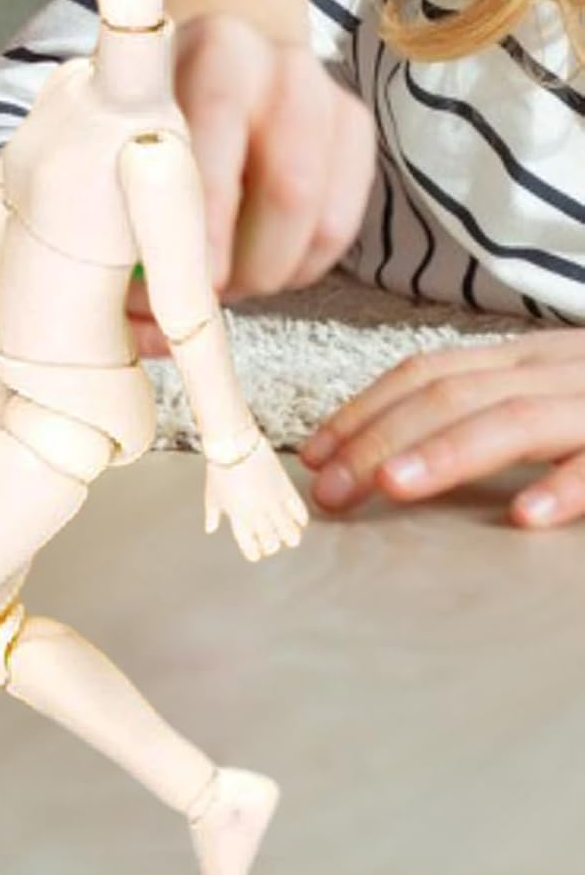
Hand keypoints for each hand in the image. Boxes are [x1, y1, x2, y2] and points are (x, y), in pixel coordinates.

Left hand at [126, 15, 374, 355]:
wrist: (220, 42)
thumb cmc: (150, 101)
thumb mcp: (116, 117)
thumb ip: (114, 192)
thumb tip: (133, 310)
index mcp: (211, 50)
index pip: (217, 131)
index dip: (207, 216)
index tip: (192, 281)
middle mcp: (279, 67)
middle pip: (289, 188)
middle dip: (245, 267)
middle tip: (203, 298)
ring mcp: (326, 97)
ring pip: (319, 219)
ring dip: (270, 273)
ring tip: (226, 286)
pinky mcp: (354, 130)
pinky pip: (338, 226)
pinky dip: (300, 266)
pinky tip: (260, 267)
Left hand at [204, 436, 308, 561]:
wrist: (235, 445)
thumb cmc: (220, 468)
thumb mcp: (212, 495)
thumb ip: (213, 514)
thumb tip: (210, 528)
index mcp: (237, 518)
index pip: (250, 547)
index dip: (254, 553)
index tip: (256, 552)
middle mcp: (257, 515)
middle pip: (272, 543)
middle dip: (273, 545)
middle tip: (273, 542)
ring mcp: (273, 504)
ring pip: (290, 533)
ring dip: (290, 537)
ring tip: (289, 535)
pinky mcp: (286, 490)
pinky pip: (300, 513)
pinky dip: (301, 520)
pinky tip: (298, 521)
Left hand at [300, 332, 584, 528]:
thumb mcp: (552, 392)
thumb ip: (486, 412)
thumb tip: (393, 457)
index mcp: (527, 360)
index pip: (427, 374)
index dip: (364, 411)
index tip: (313, 456)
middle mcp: (558, 371)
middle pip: (454, 395)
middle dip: (381, 439)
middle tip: (331, 490)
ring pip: (518, 418)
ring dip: (447, 451)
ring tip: (392, 485)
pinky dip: (565, 485)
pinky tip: (523, 514)